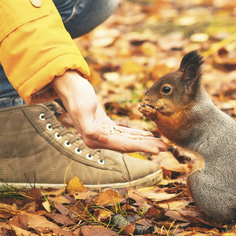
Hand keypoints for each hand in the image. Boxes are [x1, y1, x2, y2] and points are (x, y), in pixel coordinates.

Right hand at [47, 70, 167, 153]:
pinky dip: (136, 134)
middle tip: (165, 148)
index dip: (140, 148)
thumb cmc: (75, 95)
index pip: (122, 145)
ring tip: (161, 143)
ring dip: (145, 142)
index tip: (156, 149)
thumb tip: (103, 140)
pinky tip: (148, 135)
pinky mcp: (105, 125)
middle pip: (128, 145)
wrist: (70, 85)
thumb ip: (90, 129)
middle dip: (147, 147)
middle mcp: (98, 139)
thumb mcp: (81, 111)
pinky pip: (124, 132)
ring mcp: (102, 132)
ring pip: (128, 140)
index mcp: (94, 138)